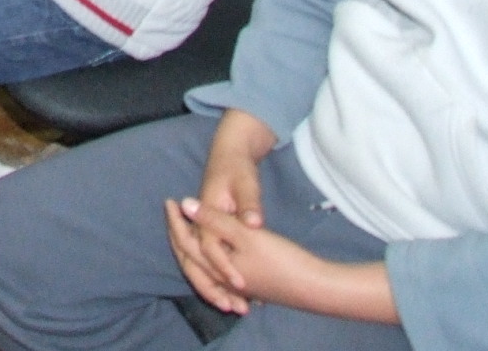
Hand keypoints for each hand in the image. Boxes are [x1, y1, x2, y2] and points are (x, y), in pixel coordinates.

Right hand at [166, 110, 273, 314]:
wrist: (228, 151)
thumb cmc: (237, 167)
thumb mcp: (246, 183)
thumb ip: (249, 204)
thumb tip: (253, 223)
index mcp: (206, 212)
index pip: (209, 246)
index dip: (224, 266)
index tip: (240, 284)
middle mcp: (200, 223)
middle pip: (196, 260)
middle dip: (212, 286)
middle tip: (233, 308)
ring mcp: (203, 226)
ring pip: (200, 262)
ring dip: (213, 285)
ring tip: (235, 306)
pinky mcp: (211, 229)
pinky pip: (208, 258)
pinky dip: (218, 275)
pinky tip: (238, 289)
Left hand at [169, 196, 372, 318]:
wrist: (317, 284)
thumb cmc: (280, 258)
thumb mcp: (246, 234)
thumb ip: (215, 219)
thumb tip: (185, 203)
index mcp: (217, 267)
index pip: (186, 244)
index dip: (175, 221)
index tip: (170, 201)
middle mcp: (224, 280)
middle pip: (193, 259)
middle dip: (181, 238)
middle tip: (173, 214)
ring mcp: (240, 286)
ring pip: (209, 266)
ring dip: (197, 249)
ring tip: (190, 230)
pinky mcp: (255, 285)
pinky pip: (224, 272)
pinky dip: (215, 258)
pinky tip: (222, 248)